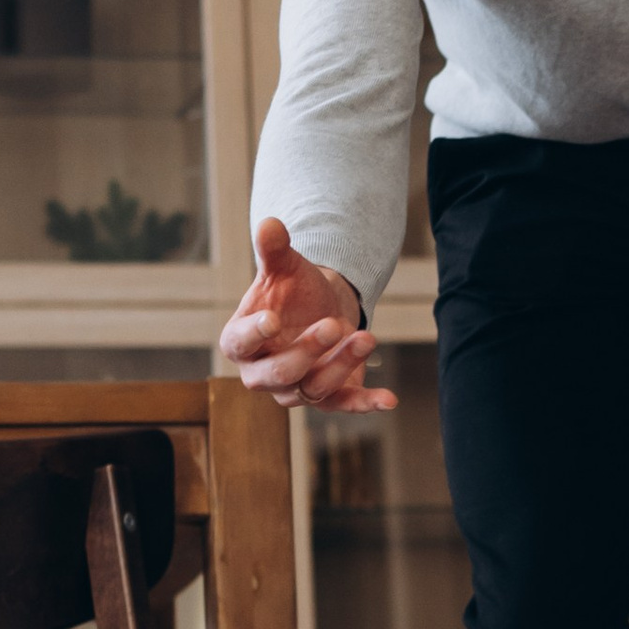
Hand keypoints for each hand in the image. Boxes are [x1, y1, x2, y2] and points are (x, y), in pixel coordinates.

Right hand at [219, 214, 392, 413]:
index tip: (272, 319)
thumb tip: (270, 223)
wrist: (321, 306)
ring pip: (313, 388)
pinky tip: (389, 399)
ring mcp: (294, 390)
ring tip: (366, 337)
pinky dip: (366, 403)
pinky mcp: (327, 397)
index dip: (253, 334)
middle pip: (279, 373)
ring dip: (341, 365)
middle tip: (332, 325)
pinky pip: (344, 404)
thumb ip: (274, 249)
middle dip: (306, 351)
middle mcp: (262, 373)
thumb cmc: (292, 289)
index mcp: (240, 341)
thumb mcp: (284, 267)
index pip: (239, 343)